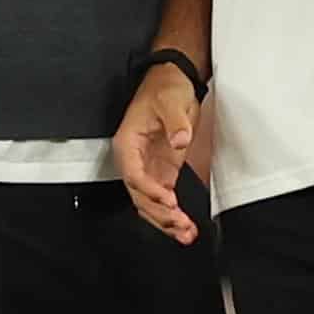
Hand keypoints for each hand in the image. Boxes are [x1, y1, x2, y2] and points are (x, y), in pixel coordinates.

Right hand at [113, 63, 202, 243]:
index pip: (133, 175)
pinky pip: (163, 199)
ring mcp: (148, 167)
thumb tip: (179, 139)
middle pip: (139, 196)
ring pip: (149, 203)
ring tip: (185, 233)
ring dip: (165, 220)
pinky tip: (184, 226)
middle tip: (180, 223)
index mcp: (127, 143)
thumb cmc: (165, 87)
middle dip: (159, 213)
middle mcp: (134, 159)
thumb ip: (175, 121)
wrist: (173, 80)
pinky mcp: (162, 171)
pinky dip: (172, 214)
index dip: (149, 190)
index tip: (168, 199)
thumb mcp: (170, 100)